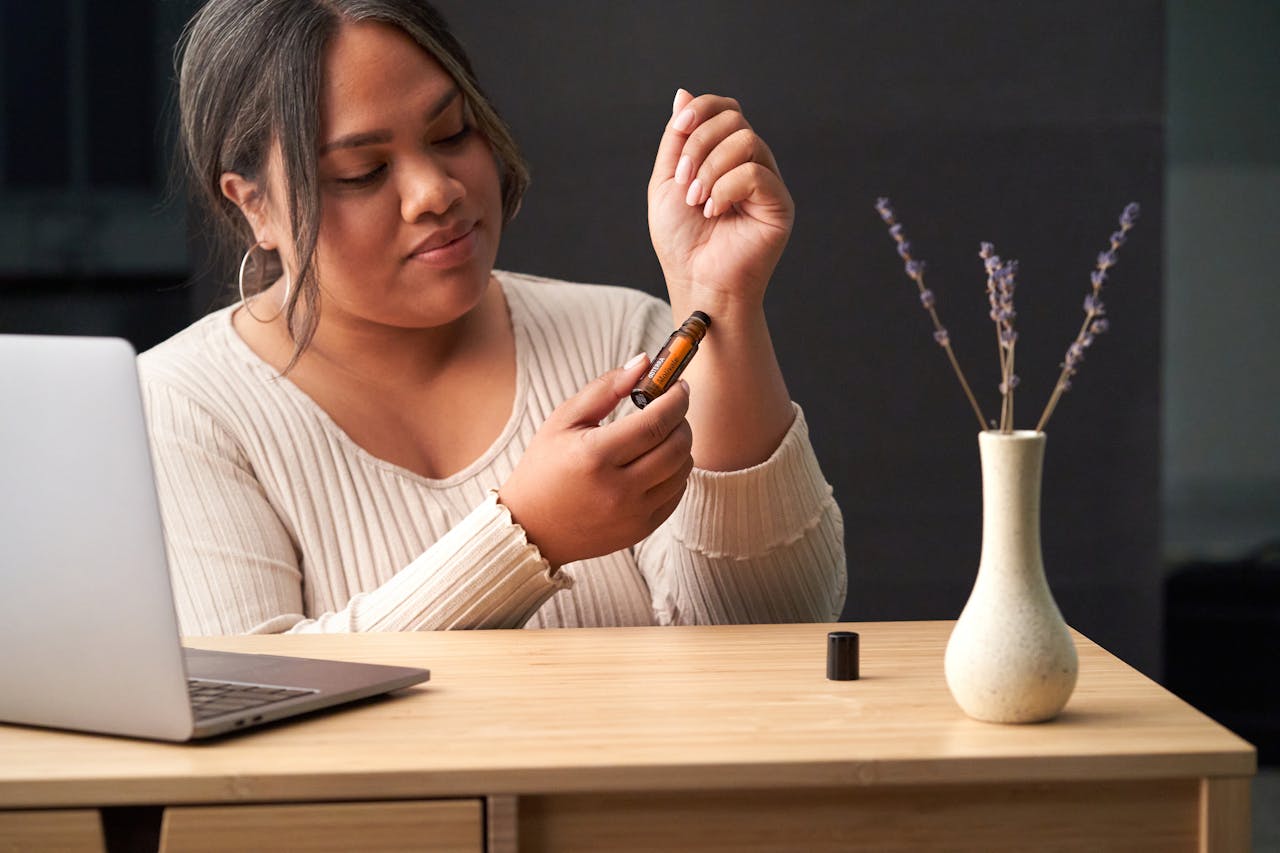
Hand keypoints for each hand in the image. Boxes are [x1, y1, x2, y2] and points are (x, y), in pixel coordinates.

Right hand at [498, 356, 693, 569]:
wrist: (532, 528)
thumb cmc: (544, 467)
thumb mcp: (563, 420)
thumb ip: (605, 388)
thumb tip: (643, 362)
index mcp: (594, 456)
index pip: (655, 423)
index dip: (675, 400)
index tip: (679, 386)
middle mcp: (618, 489)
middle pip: (676, 447)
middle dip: (682, 420)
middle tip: (672, 407)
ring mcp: (632, 514)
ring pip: (682, 471)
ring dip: (681, 446)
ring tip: (662, 433)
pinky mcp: (641, 530)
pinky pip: (676, 494)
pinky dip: (675, 473)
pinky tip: (657, 461)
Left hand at [648, 89, 794, 318]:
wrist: (696, 281)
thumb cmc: (681, 241)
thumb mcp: (666, 182)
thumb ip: (676, 139)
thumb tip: (684, 94)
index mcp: (724, 156)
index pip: (725, 109)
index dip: (701, 110)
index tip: (677, 129)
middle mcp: (750, 164)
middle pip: (734, 119)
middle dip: (698, 145)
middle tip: (685, 183)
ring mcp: (767, 183)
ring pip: (746, 141)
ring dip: (710, 168)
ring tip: (698, 201)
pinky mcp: (779, 204)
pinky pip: (756, 172)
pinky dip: (727, 188)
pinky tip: (715, 211)